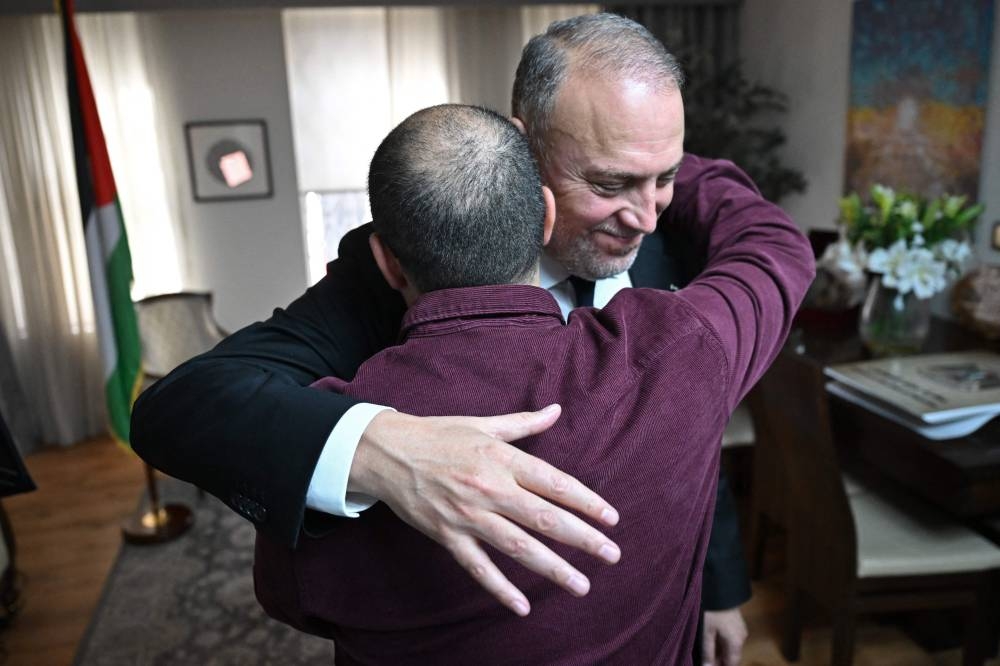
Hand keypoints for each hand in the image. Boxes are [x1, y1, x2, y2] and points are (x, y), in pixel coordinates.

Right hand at [349, 404, 620, 616]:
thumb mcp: (483, 424)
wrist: (387, 453)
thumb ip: (524, 423)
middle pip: (545, 517)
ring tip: (582, 585)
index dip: (586, 501)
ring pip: (518, 546)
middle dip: (582, 538)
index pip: (554, 483)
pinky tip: (522, 607)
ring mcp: (468, 515)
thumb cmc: (439, 434)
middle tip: (612, 554)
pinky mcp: (448, 536)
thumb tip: (556, 409)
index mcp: (501, 459)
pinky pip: (478, 567)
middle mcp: (489, 488)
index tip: (611, 518)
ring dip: (553, 567)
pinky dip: (500, 588)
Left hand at [702, 607, 747, 665]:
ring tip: (706, 652)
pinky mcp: (737, 622)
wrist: (720, 588)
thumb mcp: (706, 632)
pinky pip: (731, 639)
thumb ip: (708, 652)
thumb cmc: (712, 610)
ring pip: (731, 647)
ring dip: (720, 652)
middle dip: (720, 660)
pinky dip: (722, 643)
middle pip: (732, 656)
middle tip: (706, 660)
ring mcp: (741, 629)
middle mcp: (742, 637)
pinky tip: (711, 641)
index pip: (732, 663)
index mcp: (736, 642)